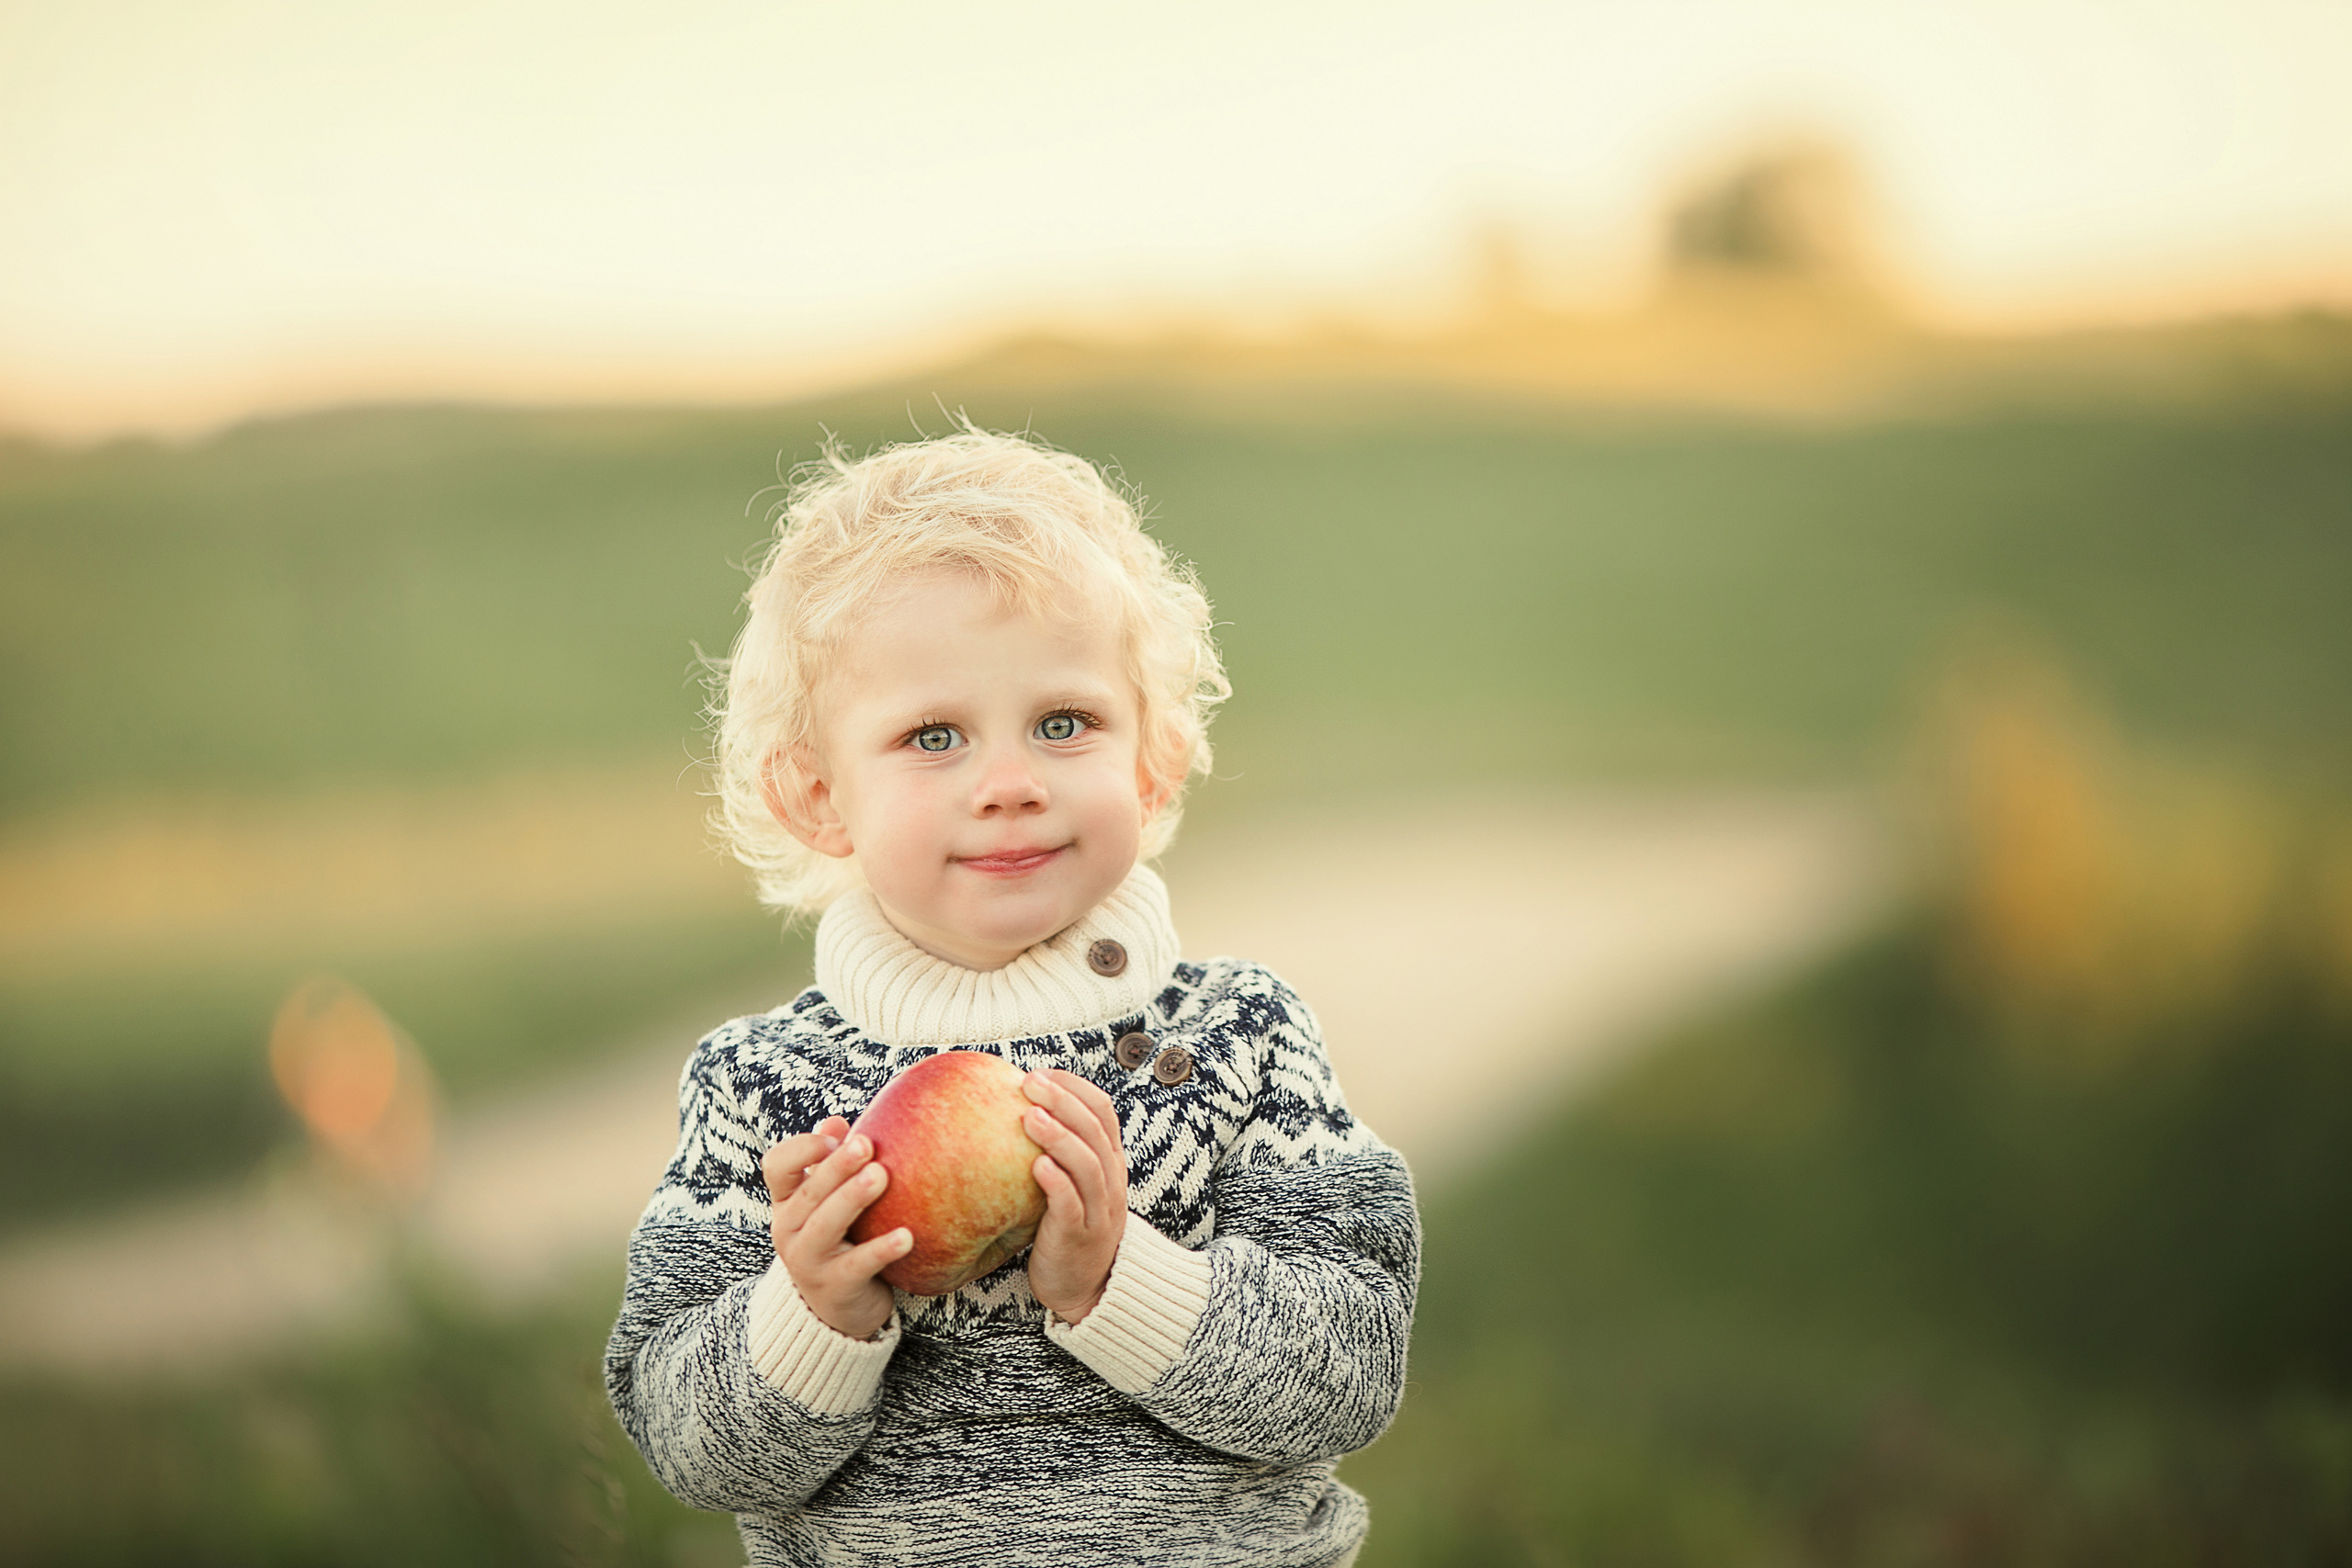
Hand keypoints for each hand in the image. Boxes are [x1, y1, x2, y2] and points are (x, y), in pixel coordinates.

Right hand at [762, 1116, 910, 1339]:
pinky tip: (907, 1236)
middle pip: (808, 1193)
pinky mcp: (835, 1287)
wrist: (835, 1311)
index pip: (776, 1167)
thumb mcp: (827, 1202)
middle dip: (836, 1167)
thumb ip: (829, 1163)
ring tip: (881, 1176)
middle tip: (867, 1145)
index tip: (834, 1138)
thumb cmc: (837, 1241)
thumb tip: (836, 1121)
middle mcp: (788, 1230)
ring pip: (826, 1226)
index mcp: (787, 1202)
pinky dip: (881, 1249)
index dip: (801, 1149)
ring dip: (852, 1198)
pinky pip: (858, 1265)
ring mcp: (808, 1261)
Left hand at [1021, 1069, 1128, 1323]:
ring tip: (1031, 1118)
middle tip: (1030, 1082)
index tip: (1042, 1073)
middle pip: (1096, 1129)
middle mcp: (1111, 1181)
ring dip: (1060, 1137)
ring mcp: (1099, 1210)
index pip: (1102, 1111)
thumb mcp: (1070, 1185)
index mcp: (1109, 1162)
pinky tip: (1036, 1166)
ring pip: (1089, 1165)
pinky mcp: (1080, 1236)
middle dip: (1064, 1100)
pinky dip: (1057, 1182)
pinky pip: (1073, 1205)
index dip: (1074, 1086)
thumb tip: (1012, 1111)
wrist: (1087, 1288)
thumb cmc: (1066, 1229)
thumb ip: (1055, 1152)